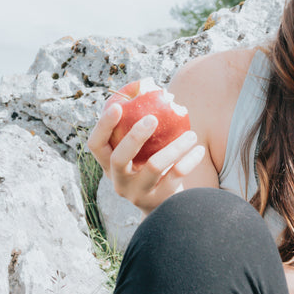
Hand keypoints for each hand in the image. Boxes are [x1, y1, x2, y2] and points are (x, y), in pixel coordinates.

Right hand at [86, 101, 205, 213]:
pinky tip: (197, 149)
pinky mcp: (159, 200)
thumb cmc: (152, 165)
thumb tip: (149, 86)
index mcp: (108, 164)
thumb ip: (139, 126)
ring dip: (175, 147)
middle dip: (135, 136)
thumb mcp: (141, 152)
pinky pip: (176, 176)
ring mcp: (137, 193)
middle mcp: (118, 181)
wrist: (165, 207)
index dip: (103, 126)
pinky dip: (189, 160)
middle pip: (119, 158)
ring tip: (191, 134)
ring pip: (154, 167)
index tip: (118, 107)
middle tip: (153, 118)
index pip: (95, 145)